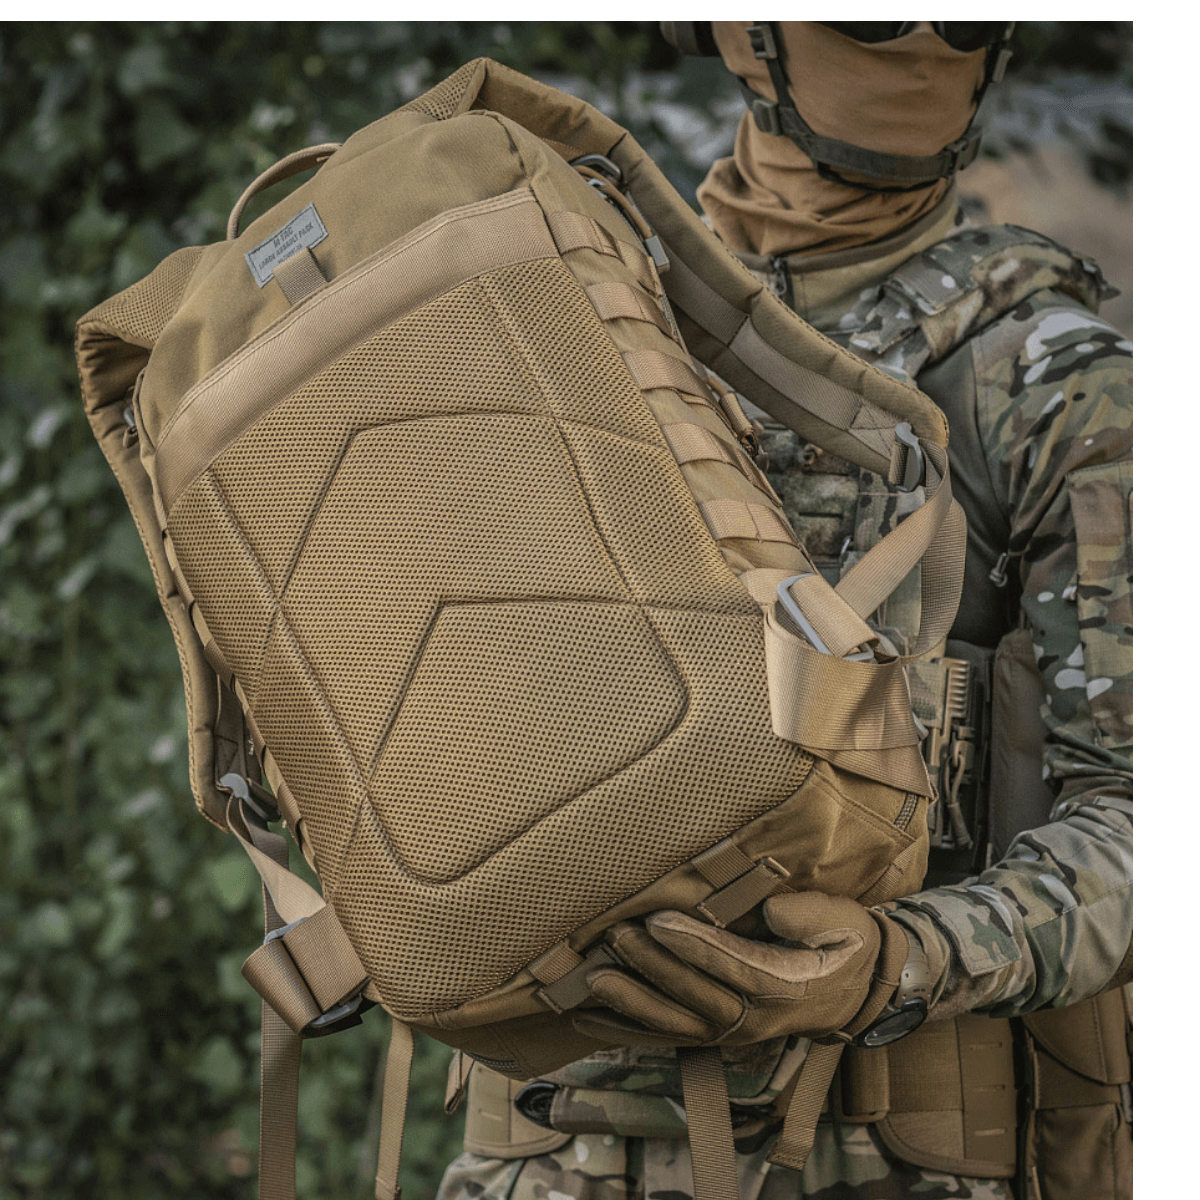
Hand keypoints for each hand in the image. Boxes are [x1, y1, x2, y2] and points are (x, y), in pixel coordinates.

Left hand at [573, 892, 909, 1046]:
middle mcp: (756, 1019)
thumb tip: (770, 909)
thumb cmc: (844, 943)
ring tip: (593, 978)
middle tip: (616, 934)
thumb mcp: (843, 921)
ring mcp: (732, 1033)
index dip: (695, 946)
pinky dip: (625, 1029)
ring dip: (631, 1002)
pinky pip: (666, 1037)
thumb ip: (809, 914)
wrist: (856, 992)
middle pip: (696, 994)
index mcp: (788, 986)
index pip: (735, 966)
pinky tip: (587, 1016)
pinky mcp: (715, 1035)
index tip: (659, 921)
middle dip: (651, 965)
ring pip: (675, 1024)